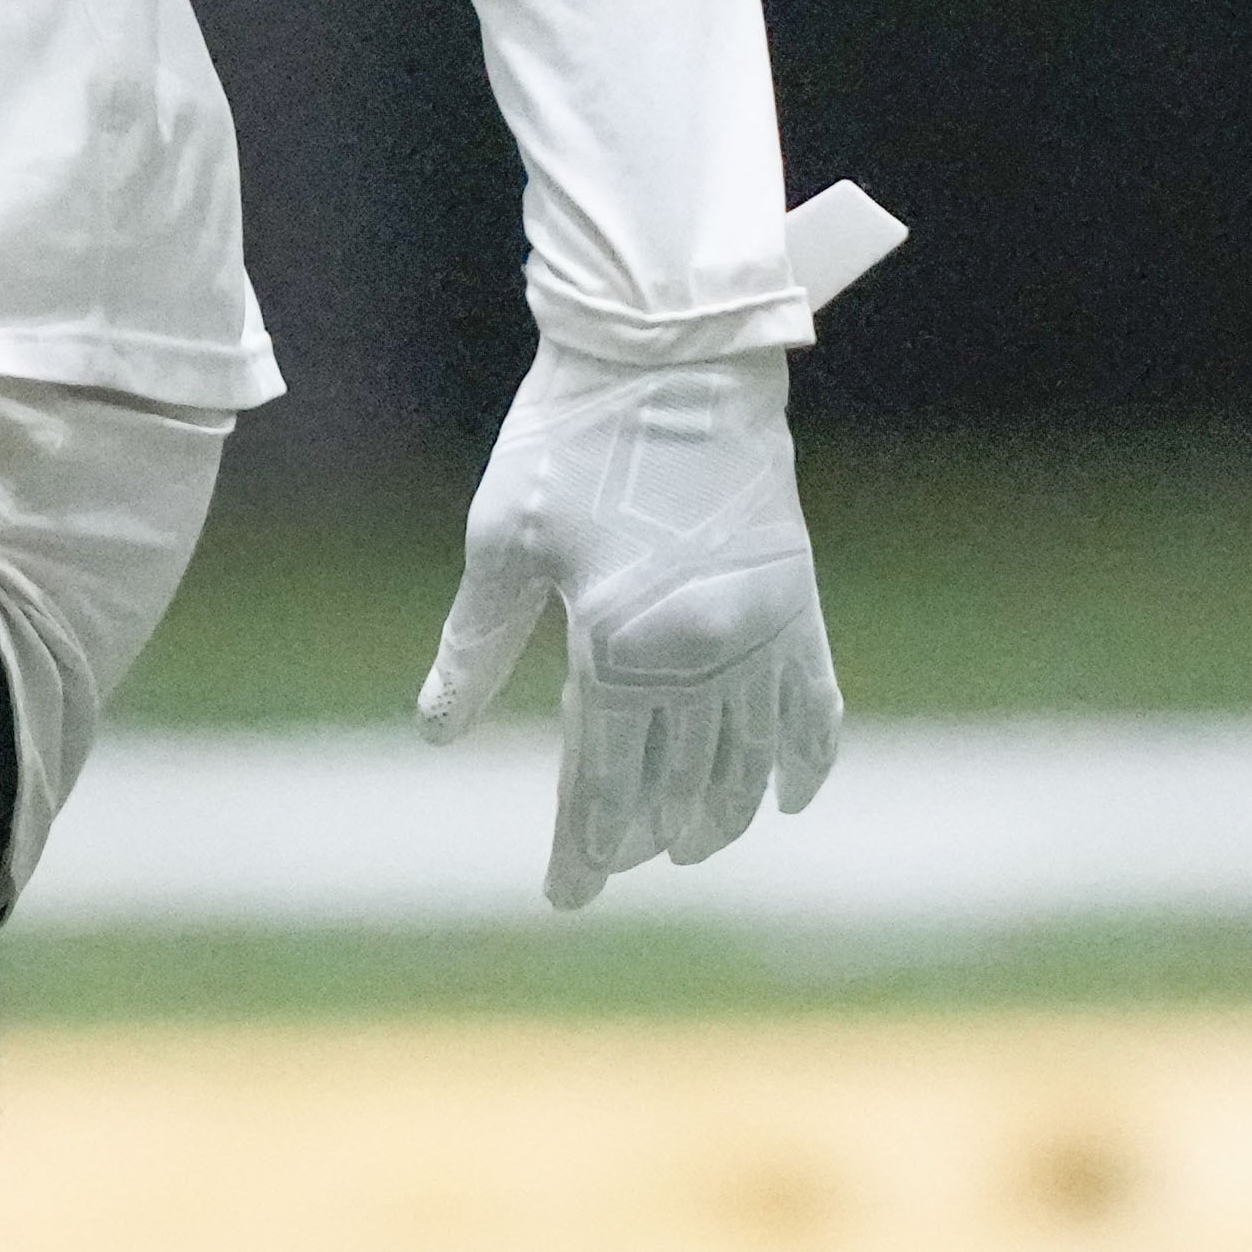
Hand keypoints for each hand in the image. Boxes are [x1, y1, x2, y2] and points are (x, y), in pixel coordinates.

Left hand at [415, 346, 840, 909]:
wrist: (672, 354)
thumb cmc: (569, 437)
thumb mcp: (504, 541)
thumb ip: (476, 645)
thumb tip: (436, 731)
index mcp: (619, 643)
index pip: (601, 779)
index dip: (583, 844)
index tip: (565, 896)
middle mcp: (701, 651)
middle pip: (674, 780)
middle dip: (640, 837)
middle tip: (610, 869)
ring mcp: (760, 628)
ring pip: (747, 758)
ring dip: (719, 813)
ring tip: (687, 847)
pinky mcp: (797, 597)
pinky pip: (815, 704)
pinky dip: (804, 758)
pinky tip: (789, 799)